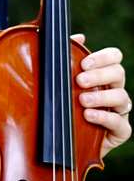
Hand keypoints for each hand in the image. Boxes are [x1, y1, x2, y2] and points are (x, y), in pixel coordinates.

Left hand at [72, 35, 131, 157]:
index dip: (103, 57)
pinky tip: (88, 115)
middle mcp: (113, 91)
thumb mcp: (59, 82)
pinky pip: (120, 124)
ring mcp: (118, 112)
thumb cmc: (62, 109)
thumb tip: (79, 36)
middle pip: (119, 73)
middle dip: (100, 75)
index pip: (114, 57)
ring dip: (101, 96)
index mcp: (103, 76)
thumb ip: (67, 58)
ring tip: (82, 100)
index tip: (84, 63)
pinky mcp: (118, 132)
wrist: (61, 144)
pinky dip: (105, 117)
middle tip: (79, 80)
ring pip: (122, 97)